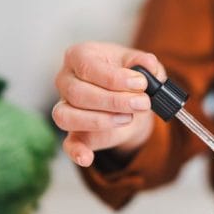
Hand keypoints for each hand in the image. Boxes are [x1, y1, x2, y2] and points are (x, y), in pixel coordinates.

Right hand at [53, 42, 163, 166]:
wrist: (132, 99)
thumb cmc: (129, 76)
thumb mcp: (141, 64)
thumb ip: (145, 62)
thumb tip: (149, 65)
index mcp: (79, 56)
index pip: (88, 67)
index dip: (115, 78)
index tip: (141, 83)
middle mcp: (66, 80)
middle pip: (78, 93)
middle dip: (113, 100)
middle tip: (142, 103)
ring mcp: (65, 107)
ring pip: (68, 116)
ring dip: (100, 120)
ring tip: (128, 117)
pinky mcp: (73, 132)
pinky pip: (68, 144)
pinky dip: (76, 152)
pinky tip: (87, 158)